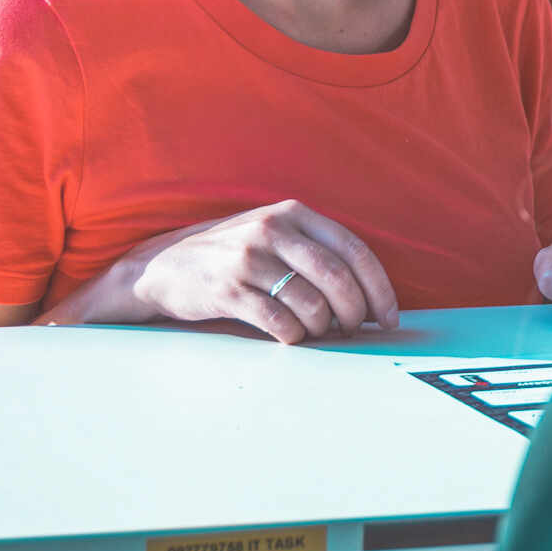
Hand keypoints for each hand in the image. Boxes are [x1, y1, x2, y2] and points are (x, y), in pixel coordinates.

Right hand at [124, 200, 400, 343]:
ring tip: (319, 332)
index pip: (353, 249)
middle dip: (355, 312)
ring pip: (311, 303)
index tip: (388, 317)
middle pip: (337, 277)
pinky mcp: (227, 290)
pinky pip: (279, 322)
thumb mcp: (273, 234)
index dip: (378, 287)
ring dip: (324, 327)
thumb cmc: (232, 255)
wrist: (163, 265)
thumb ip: (316, 251)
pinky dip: (295, 336)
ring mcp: (248, 258)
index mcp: (292, 213)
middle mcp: (272, 229)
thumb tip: (368, 296)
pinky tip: (292, 337)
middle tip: (355, 330)